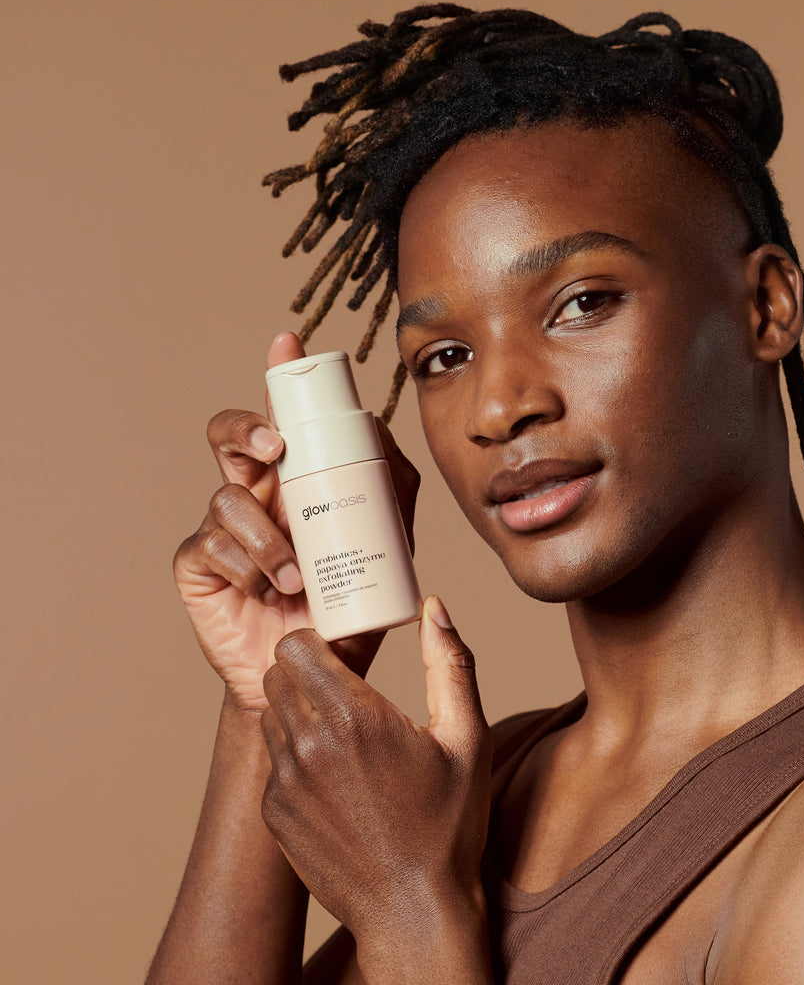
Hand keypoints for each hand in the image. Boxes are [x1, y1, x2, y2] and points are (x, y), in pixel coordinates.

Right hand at [173, 333, 420, 709]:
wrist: (314, 671)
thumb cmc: (349, 602)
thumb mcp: (385, 543)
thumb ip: (392, 488)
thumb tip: (384, 431)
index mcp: (295, 479)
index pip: (281, 417)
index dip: (278, 377)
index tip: (288, 344)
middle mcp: (255, 493)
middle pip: (228, 434)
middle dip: (246, 427)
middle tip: (275, 445)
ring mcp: (223, 528)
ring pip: (227, 496)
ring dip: (265, 534)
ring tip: (296, 576)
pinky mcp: (200, 564)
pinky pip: (210, 545)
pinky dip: (244, 563)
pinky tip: (267, 588)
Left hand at [259, 597, 491, 952]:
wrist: (413, 910)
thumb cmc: (448, 823)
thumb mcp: (467, 737)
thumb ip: (450, 662)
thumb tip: (434, 605)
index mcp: (355, 716)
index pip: (296, 644)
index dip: (317, 640)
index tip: (343, 652)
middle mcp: (309, 745)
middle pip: (277, 674)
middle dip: (305, 670)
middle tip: (343, 686)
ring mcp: (285, 783)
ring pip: (270, 714)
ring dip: (298, 710)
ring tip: (343, 731)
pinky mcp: (275, 813)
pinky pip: (272, 761)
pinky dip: (295, 754)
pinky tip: (336, 776)